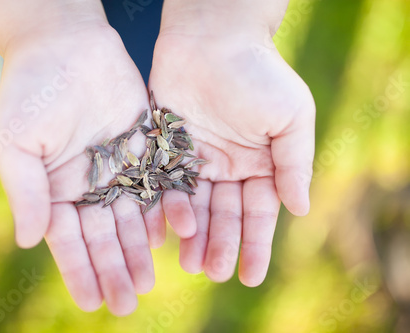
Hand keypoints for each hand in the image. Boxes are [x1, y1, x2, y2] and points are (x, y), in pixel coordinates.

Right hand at [0, 26, 164, 314]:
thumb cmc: (30, 90)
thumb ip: (26, 192)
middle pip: (103, 235)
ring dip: (139, 250)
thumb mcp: (15, 142)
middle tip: (127, 302)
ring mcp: (117, 168)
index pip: (67, 239)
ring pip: (131, 217)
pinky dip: (161, 212)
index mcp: (54, 188)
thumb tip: (29, 242)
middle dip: (114, 268)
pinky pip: (154, 186)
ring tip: (148, 282)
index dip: (79, 271)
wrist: (65, 44)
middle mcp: (87, 184)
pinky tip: (167, 238)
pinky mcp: (143, 149)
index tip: (91, 303)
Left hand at [149, 16, 314, 285]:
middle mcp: (228, 166)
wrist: (212, 37)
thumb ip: (295, 163)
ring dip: (192, 235)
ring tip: (188, 263)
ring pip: (194, 206)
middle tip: (212, 273)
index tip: (251, 276)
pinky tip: (163, 232)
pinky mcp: (166, 149)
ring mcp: (196, 159)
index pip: (259, 213)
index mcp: (260, 163)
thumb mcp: (291, 117)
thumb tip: (301, 209)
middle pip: (224, 215)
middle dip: (220, 244)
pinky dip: (165, 209)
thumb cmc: (257, 73)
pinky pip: (165, 185)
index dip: (256, 245)